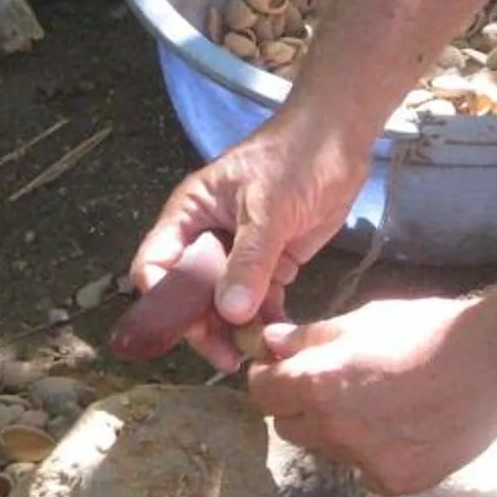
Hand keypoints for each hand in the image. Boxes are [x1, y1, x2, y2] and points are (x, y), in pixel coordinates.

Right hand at [124, 110, 374, 372]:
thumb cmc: (294, 158)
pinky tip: (274, 340)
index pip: (156, 265)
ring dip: (233, 331)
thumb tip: (228, 313)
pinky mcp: (269, 264)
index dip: (163, 301)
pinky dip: (262, 321)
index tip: (188, 330)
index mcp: (189, 215)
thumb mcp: (267, 207)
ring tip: (251, 356)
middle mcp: (206, 237)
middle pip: (188, 294)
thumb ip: (249, 260)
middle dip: (202, 327)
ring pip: (222, 304)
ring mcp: (237, 253)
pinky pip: (257, 301)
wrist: (340, 138)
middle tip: (226, 357)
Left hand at [245, 287, 496, 496]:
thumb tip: (270, 342)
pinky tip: (403, 429)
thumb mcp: (363, 319)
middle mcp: (333, 431)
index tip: (283, 369)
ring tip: (375, 406)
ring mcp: (365, 463)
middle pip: (288, 427)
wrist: (496, 364)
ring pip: (327, 450)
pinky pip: (366, 470)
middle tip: (329, 386)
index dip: (269, 378)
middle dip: (298, 406)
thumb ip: (310, 338)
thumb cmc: (427, 330)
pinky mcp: (396, 483)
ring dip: (335, 431)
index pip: (262, 392)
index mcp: (317, 386)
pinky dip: (373, 453)